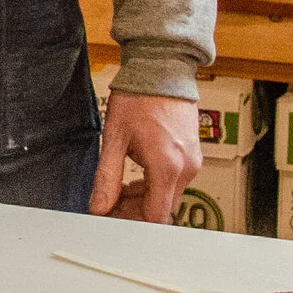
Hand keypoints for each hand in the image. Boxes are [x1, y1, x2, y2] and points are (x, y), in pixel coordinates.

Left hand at [90, 92, 201, 222]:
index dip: (131, 223)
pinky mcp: (193, 155)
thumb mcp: (114, 138)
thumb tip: (99, 206)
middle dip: (133, 211)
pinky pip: (173, 181)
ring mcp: (193, 162)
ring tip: (117, 187)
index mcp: (167, 167)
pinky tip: (134, 175)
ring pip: (167, 195)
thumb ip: (107, 176)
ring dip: (142, 198)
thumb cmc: (138, 98)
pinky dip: (153, 184)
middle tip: (107, 204)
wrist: (162, 69)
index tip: (111, 219)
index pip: (154, 216)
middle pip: (161, 208)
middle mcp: (186, 169)